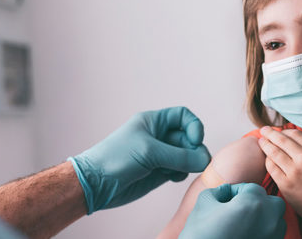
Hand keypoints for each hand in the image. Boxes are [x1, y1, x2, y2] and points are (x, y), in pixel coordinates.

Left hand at [68, 107, 210, 213]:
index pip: (183, 116)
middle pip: (188, 138)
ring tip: (182, 171)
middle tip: (197, 163)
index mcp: (154, 122)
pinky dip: (182, 174)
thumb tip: (204, 160)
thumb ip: (180, 156)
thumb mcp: (149, 152)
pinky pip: (180, 170)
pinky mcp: (159, 173)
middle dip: (194, 150)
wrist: (96, 184)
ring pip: (187, 156)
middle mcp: (159, 136)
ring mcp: (159, 155)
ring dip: (190, 163)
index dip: (194, 127)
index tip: (195, 140)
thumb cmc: (115, 159)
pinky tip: (172, 178)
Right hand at [180, 183, 285, 238]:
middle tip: (238, 211)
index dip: (237, 192)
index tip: (226, 201)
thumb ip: (219, 190)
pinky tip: (246, 235)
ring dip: (264, 218)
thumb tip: (227, 190)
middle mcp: (269, 220)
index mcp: (253, 203)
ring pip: (277, 220)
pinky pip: (274, 236)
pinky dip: (264, 232)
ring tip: (243, 224)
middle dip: (258, 203)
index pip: (252, 188)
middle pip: (272, 202)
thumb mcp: (204, 203)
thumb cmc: (201, 234)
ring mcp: (272, 237)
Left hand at [258, 127, 301, 228]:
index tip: (278, 131)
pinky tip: (267, 160)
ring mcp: (294, 171)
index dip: (284, 131)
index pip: (295, 134)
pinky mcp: (286, 184)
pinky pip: (271, 168)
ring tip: (261, 143)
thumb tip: (292, 140)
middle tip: (263, 131)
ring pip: (273, 152)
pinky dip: (268, 162)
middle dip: (270, 133)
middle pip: (281, 140)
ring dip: (265, 146)